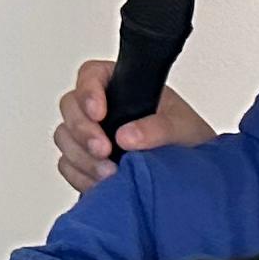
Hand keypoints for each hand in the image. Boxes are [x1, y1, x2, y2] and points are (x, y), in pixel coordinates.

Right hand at [56, 57, 218, 192]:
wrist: (193, 176)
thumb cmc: (189, 141)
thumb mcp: (183, 128)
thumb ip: (159, 128)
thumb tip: (127, 136)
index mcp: (123, 86)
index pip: (91, 75)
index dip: (88, 92)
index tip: (99, 113)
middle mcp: (102, 108)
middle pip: (70, 107)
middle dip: (82, 130)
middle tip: (103, 149)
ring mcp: (92, 135)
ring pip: (65, 138)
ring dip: (82, 157)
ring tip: (109, 173)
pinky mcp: (87, 163)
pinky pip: (68, 166)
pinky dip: (81, 176)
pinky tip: (102, 184)